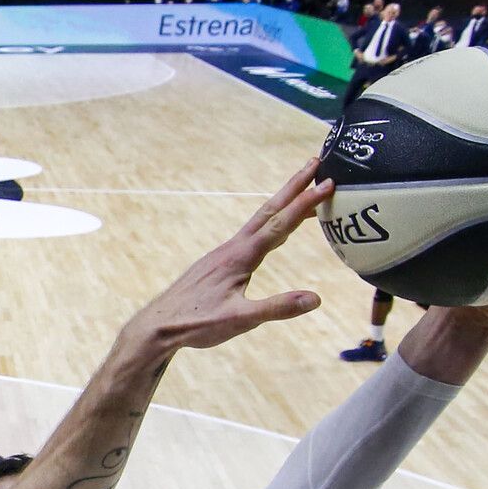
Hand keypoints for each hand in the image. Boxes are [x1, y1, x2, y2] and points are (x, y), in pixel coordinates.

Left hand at [124, 159, 328, 353]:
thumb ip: (277, 308)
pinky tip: (275, 231)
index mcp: (240, 257)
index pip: (280, 224)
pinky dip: (270, 224)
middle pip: (269, 211)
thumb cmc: (196, 323)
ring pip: (259, 222)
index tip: (329, 182)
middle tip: (316, 163)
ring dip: (283, 204)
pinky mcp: (218, 262)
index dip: (306, 203)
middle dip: (294, 187)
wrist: (158, 326)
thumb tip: (315, 299)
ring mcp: (224, 253)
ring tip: (305, 192)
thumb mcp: (240, 320)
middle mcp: (232, 248)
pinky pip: (251, 235)